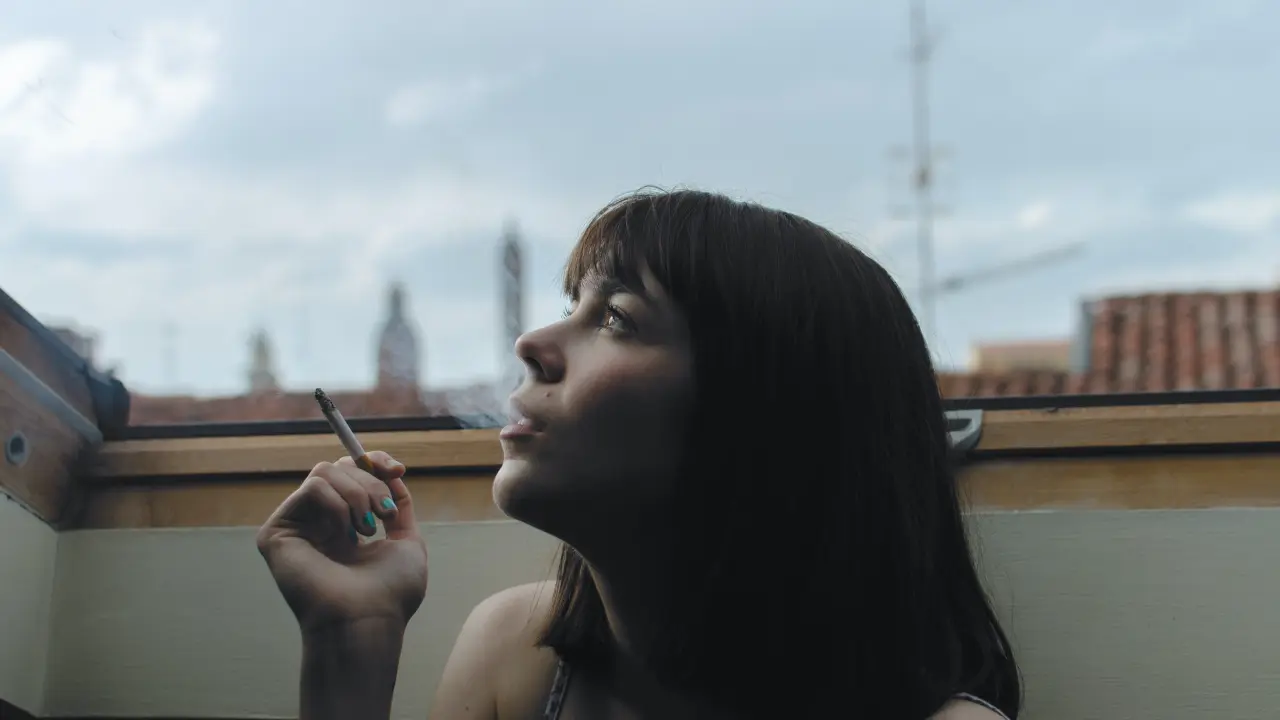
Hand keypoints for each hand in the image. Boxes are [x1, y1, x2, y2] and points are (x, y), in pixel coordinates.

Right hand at [257, 452, 428, 634]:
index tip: (398, 469)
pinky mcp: (276, 532)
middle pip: (339, 468)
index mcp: (345, 526)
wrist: (368, 620)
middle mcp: (317, 524)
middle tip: (385, 512)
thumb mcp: (407, 542)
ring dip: (357, 493)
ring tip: (366, 529)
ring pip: (324, 472)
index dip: (374, 462)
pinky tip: (343, 534)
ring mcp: (296, 527)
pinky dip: (336, 504)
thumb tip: (391, 475)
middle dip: (371, 481)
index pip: (350, 474)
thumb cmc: (391, 593)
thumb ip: (398, 507)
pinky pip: (311, 489)